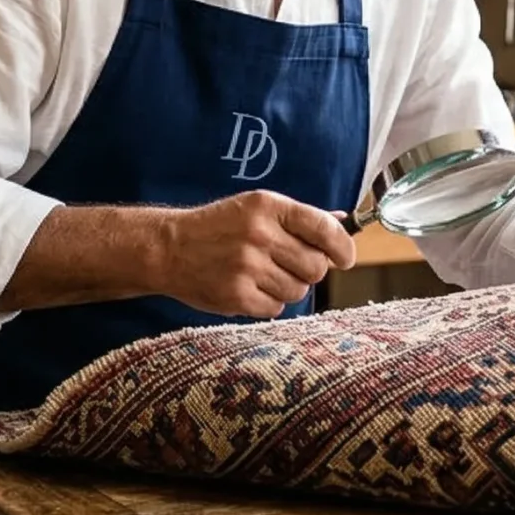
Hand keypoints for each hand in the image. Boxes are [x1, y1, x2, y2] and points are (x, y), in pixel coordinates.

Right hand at [157, 190, 358, 318]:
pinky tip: (248, 288)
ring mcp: (246, 266)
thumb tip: (343, 222)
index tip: (346, 258)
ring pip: (298, 290)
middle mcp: (259, 234)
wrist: (168, 249)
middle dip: (308, 270)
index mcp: (268, 207)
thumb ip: (301, 217)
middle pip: (315, 267)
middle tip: (286, 264)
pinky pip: (276, 308)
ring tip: (261, 275)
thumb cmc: (218, 228)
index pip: (324, 229)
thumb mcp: (256, 209)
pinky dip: (268, 302)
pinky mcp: (236, 295)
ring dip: (287, 287)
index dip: (343, 248)